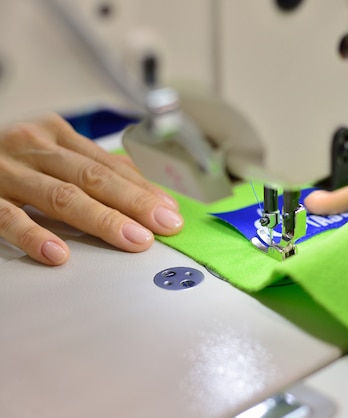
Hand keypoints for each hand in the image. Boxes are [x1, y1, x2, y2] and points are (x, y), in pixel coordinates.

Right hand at [0, 113, 182, 264]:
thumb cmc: (5, 156)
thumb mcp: (48, 151)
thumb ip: (89, 166)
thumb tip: (142, 187)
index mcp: (55, 135)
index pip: (109, 165)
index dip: (143, 188)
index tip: (170, 211)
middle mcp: (32, 147)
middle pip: (93, 177)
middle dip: (134, 203)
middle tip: (164, 225)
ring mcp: (5, 170)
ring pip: (61, 195)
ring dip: (102, 219)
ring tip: (133, 240)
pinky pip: (6, 217)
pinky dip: (34, 235)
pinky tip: (58, 254)